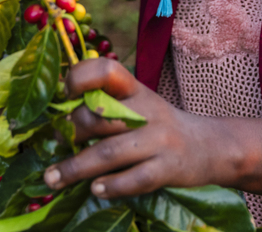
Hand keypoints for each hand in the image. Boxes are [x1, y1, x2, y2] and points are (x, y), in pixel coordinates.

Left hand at [43, 58, 224, 199]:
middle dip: (70, 133)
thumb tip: (58, 123)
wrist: (209, 146)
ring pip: (109, 152)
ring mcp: (159, 140)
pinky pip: (134, 179)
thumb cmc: (158, 126)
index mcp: (135, 89)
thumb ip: (106, 106)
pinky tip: (95, 190)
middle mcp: (147, 110)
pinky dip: (111, 186)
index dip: (80, 78)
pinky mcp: (169, 169)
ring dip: (75, 168)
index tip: (65, 95)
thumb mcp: (138, 104)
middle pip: (98, 118)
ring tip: (52, 178)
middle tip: (53, 144)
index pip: (106, 70)